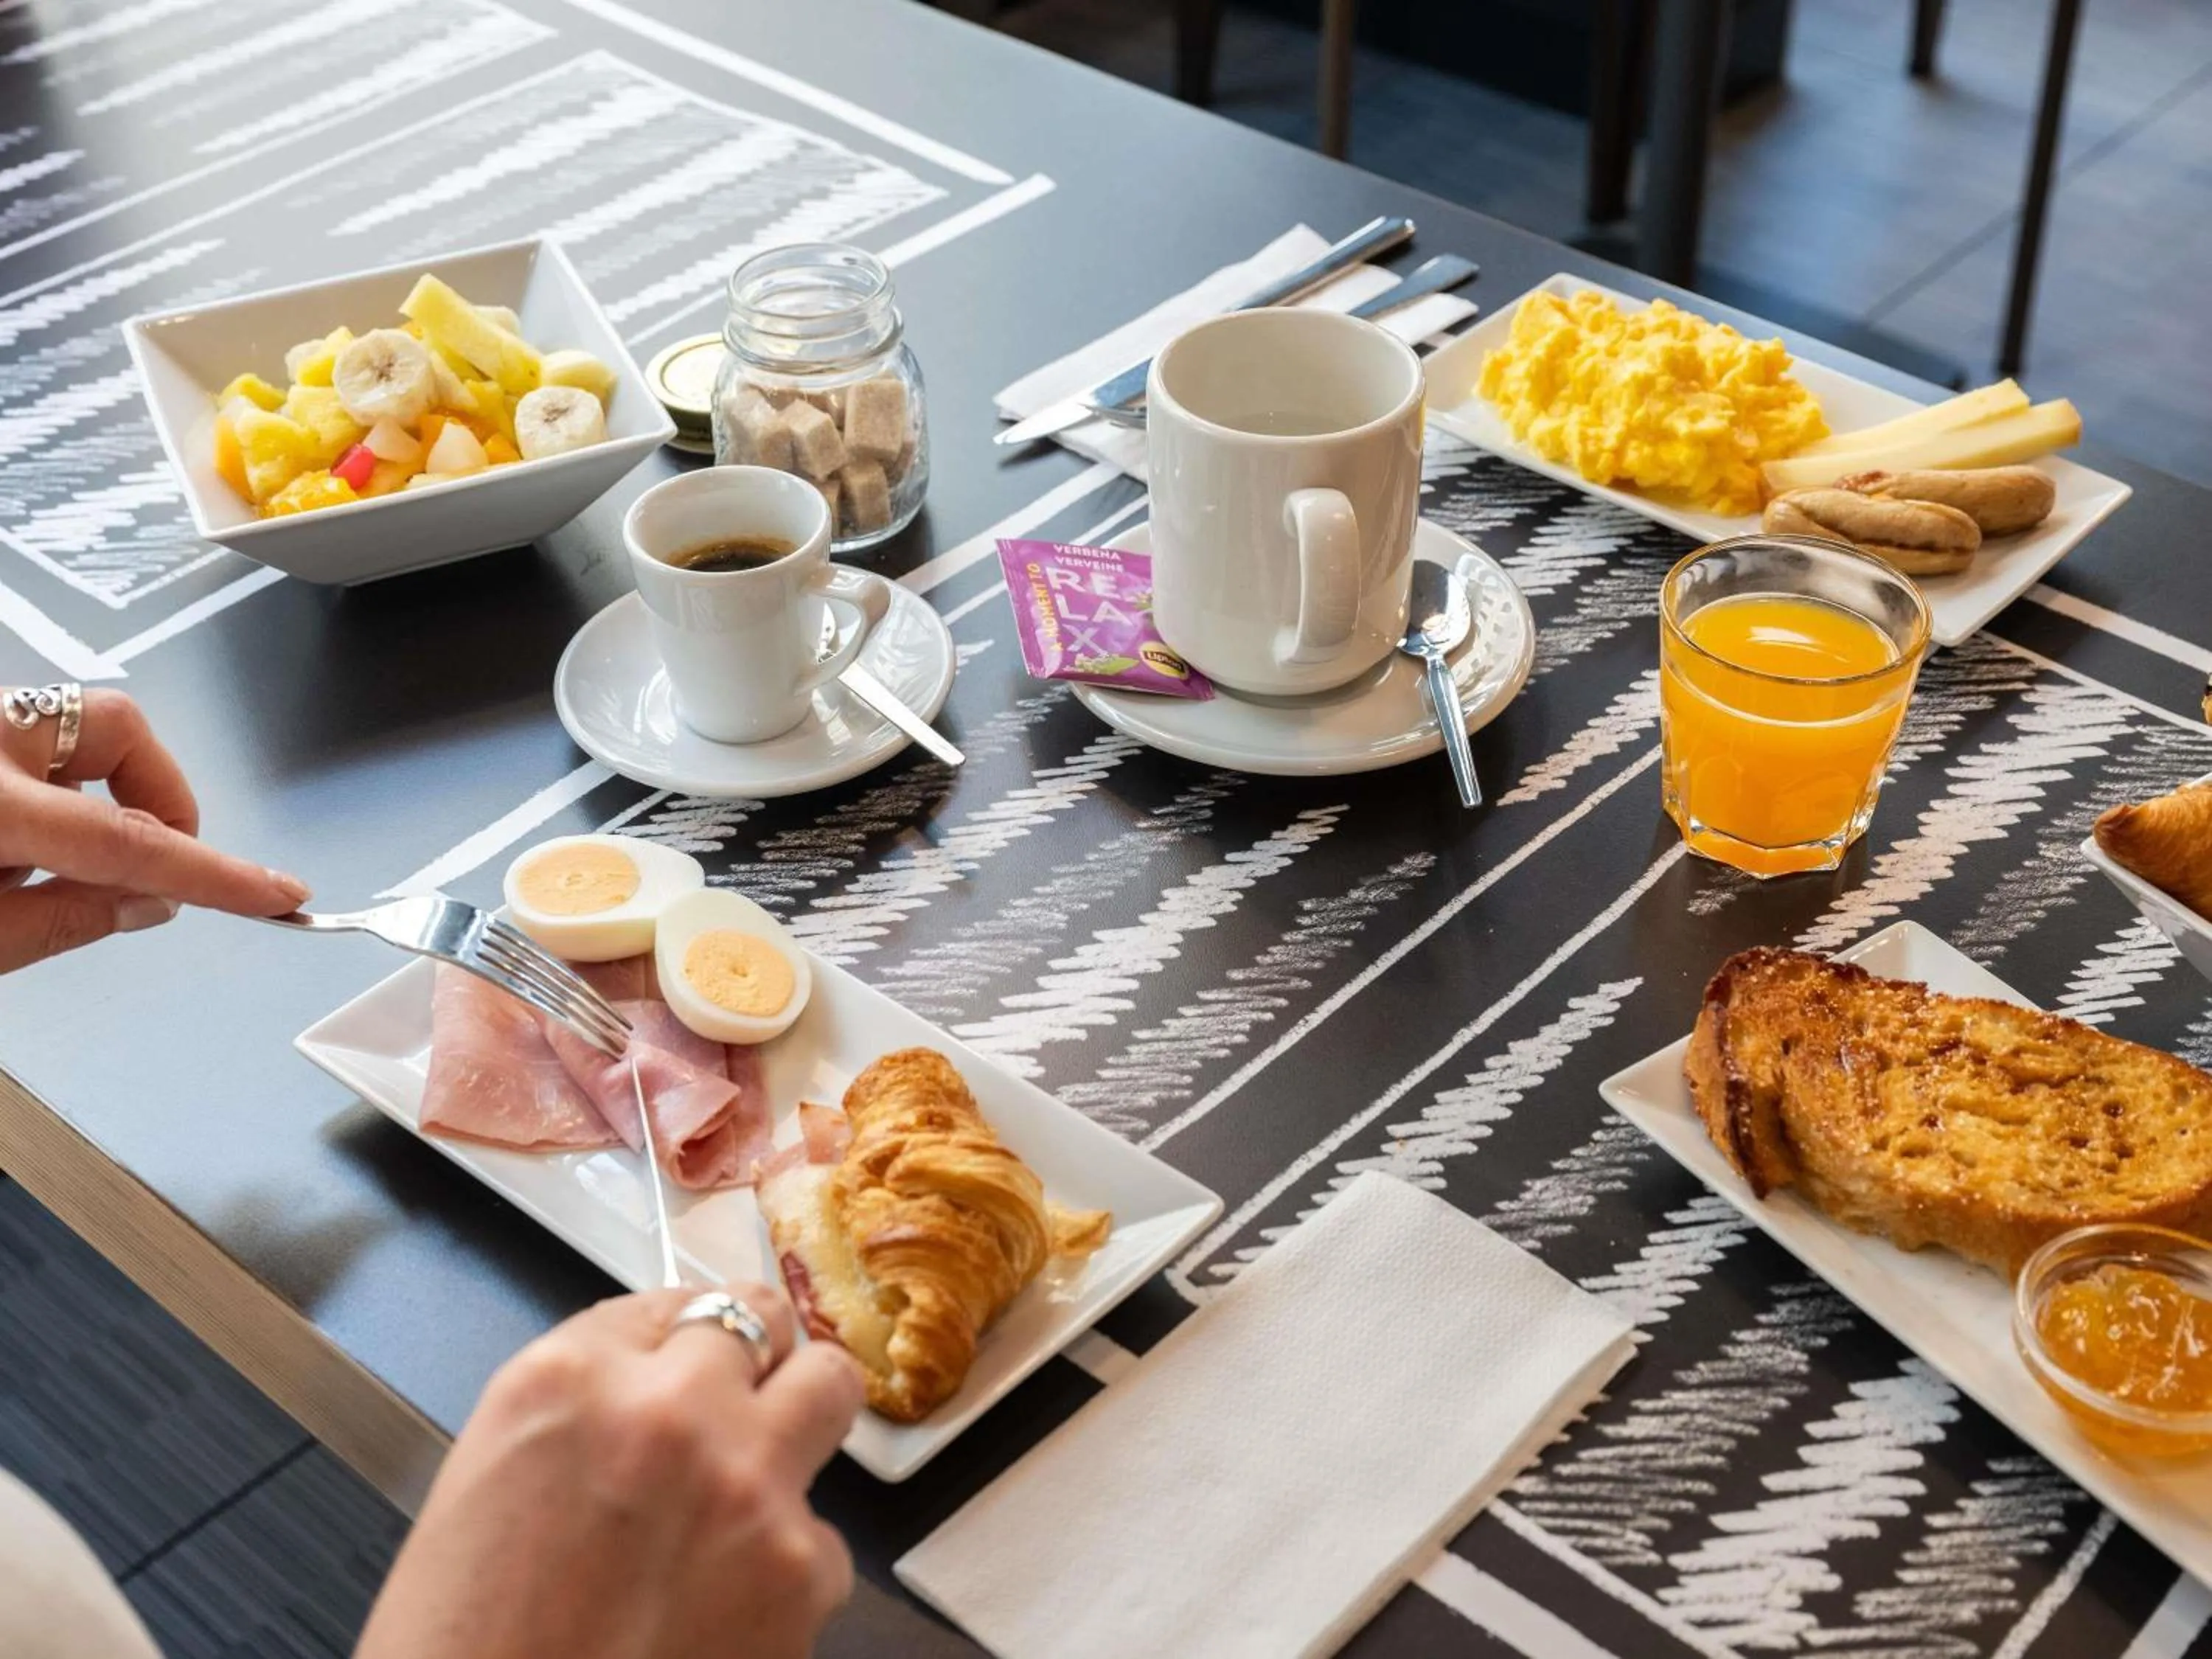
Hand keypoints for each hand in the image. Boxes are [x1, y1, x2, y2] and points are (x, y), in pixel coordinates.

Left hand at [0, 688, 307, 972]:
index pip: (125, 839)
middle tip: (151, 866)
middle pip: (119, 729)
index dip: (210, 870)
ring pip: (73, 732)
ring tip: (44, 867)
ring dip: (87, 801)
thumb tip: (147, 903)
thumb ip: (56, 923)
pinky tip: (7, 845)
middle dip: (158, 794)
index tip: (276, 891)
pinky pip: (31, 747)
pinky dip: (43, 796)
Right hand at [355, 1282, 863, 1658]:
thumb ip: (586, 1405)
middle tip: (747, 1398)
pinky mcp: (801, 1568)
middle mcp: (667, 1409)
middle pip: (767, 1315)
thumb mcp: (494, 1476)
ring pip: (829, 1390)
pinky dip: (788, 1569)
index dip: (686, 1337)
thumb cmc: (467, 1641)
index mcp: (568, 1379)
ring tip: (752, 1489)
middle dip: (759, 1356)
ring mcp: (747, 1483)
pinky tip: (725, 1610)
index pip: (673, 1300)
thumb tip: (664, 1370)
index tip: (690, 1361)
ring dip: (798, 1428)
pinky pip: (824, 1537)